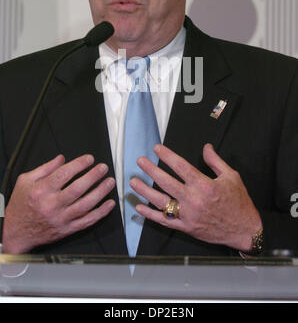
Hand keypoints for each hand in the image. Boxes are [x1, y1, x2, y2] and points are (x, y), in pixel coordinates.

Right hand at [2, 154, 115, 253]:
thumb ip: (45, 168)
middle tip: (103, 168)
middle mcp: (52, 205)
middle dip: (93, 176)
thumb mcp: (26, 181)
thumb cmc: (21, 206)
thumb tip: (62, 159)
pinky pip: (87, 221)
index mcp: (41, 190)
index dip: (79, 164)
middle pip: (78, 188)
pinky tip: (109, 203)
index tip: (89, 159)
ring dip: (101, 192)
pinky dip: (101, 212)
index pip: (64, 174)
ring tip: (110, 182)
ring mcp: (61, 218)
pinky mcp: (67, 229)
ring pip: (86, 204)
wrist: (15, 232)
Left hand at [130, 143, 261, 251]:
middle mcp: (194, 199)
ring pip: (161, 201)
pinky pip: (164, 221)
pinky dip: (150, 214)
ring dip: (145, 191)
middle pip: (166, 182)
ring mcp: (188, 215)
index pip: (180, 167)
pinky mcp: (186, 227)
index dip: (167, 156)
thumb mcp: (231, 176)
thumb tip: (205, 147)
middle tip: (140, 161)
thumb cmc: (239, 202)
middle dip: (151, 170)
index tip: (156, 148)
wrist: (244, 230)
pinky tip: (139, 207)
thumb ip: (215, 161)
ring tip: (133, 182)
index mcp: (204, 185)